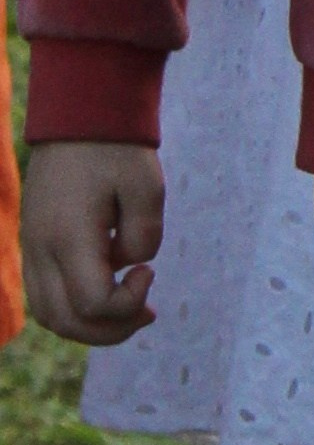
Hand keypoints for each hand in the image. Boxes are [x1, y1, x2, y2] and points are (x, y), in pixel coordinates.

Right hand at [21, 142, 164, 344]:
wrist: (78, 114)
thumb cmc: (118, 148)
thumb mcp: (148, 188)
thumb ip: (145, 237)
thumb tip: (129, 265)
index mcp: (68, 236)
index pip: (92, 303)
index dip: (127, 304)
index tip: (150, 272)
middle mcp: (40, 248)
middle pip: (65, 321)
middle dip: (110, 330)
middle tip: (147, 312)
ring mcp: (31, 246)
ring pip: (48, 314)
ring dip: (89, 324)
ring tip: (127, 309)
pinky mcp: (32, 240)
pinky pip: (42, 294)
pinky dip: (71, 307)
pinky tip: (103, 292)